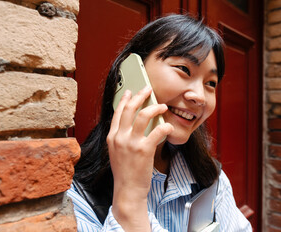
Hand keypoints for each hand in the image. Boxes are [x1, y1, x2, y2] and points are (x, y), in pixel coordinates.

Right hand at [107, 86, 172, 230]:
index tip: (131, 91)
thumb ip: (122, 137)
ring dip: (155, 107)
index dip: (125, 99)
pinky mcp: (144, 150)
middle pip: (129, 109)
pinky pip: (157, 131)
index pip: (118, 112)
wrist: (127, 190)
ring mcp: (131, 143)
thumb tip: (135, 124)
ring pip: (143, 116)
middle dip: (140, 96)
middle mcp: (119, 137)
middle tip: (148, 89)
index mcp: (112, 137)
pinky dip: (165, 126)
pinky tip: (168, 126)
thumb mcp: (117, 152)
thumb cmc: (125, 172)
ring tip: (162, 106)